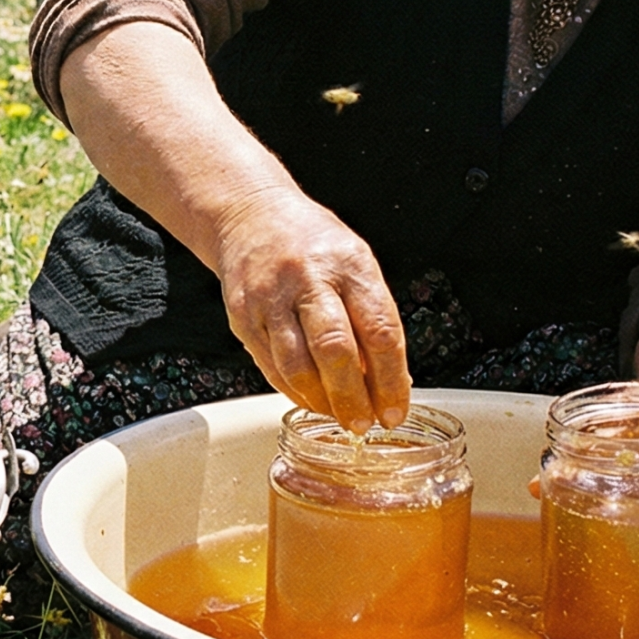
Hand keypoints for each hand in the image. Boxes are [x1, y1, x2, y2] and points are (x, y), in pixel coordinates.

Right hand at [211, 187, 410, 430]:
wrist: (250, 214)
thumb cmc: (312, 243)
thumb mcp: (355, 263)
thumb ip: (371, 316)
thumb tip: (388, 379)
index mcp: (349, 265)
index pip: (379, 331)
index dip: (391, 380)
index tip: (396, 411)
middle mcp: (308, 279)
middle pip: (335, 352)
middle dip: (353, 399)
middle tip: (364, 424)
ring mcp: (270, 297)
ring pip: (297, 366)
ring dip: (321, 402)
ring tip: (337, 415)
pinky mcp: (242, 314)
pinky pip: (270, 366)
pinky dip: (293, 391)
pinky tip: (309, 397)